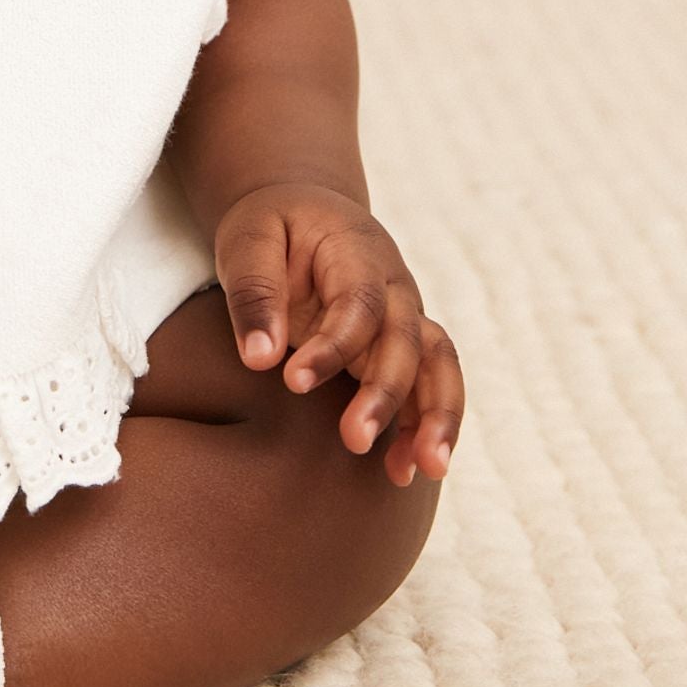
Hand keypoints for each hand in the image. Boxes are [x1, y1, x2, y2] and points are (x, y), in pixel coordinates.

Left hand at [213, 179, 462, 485]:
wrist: (303, 214)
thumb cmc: (271, 228)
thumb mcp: (248, 241)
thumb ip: (254, 293)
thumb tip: (259, 359)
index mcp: (356, 250)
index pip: (358, 303)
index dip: (333, 347)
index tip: (292, 383)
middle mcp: (394, 285)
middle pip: (406, 341)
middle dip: (385, 393)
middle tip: (353, 439)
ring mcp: (404, 318)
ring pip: (438, 365)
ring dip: (434, 417)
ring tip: (421, 469)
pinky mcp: (401, 349)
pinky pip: (428, 387)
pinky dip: (423, 429)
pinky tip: (404, 472)